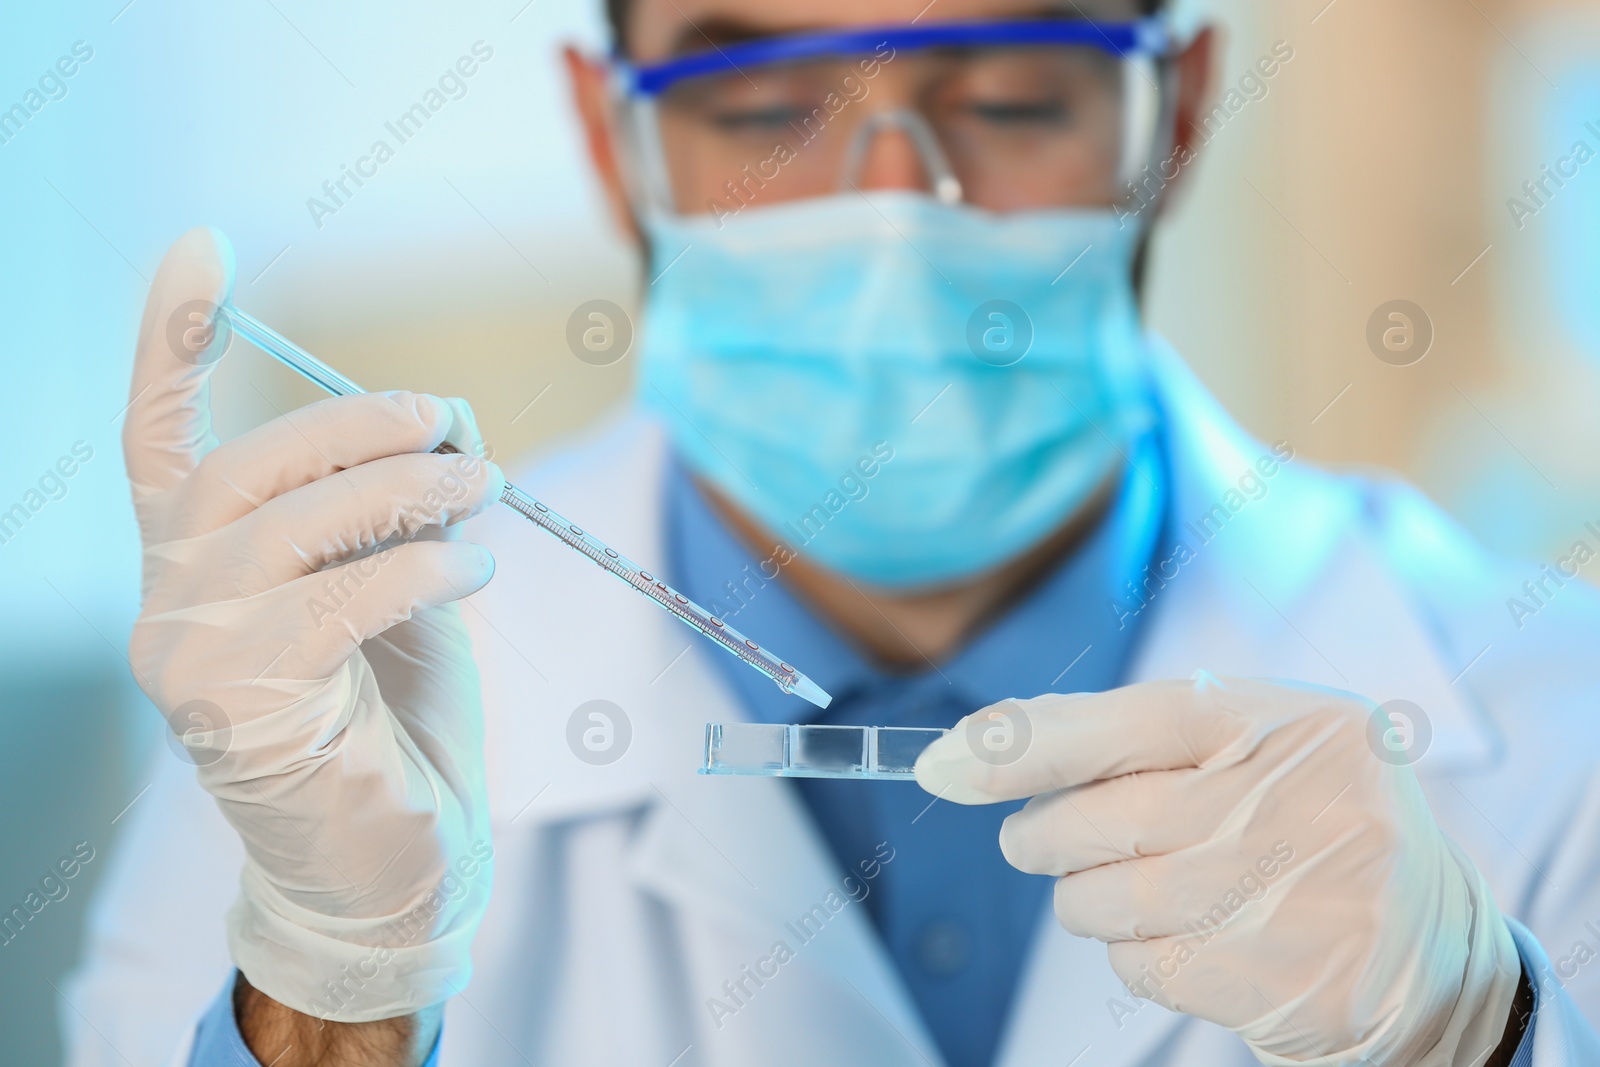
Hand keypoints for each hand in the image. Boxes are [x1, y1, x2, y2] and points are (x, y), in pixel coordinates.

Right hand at [124, 228, 503, 1024]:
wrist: (402, 857)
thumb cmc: (400, 715)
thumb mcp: (410, 585)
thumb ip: (409, 505)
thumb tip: (448, 414)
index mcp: (203, 565)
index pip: (160, 440)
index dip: (173, 340)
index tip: (205, 249)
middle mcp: (174, 605)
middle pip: (239, 468)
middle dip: (353, 423)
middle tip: (447, 421)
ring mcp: (194, 661)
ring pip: (286, 526)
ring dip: (401, 490)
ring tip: (484, 488)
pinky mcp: (244, 711)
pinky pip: (331, 601)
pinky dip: (415, 567)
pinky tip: (472, 570)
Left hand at [915, 674, 1522, 1065]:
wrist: (1432, 957)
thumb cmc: (1309, 826)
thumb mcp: (1251, 750)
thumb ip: (1131, 735)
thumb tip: (976, 746)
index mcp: (1298, 722)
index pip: (1134, 719)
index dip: (1029, 742)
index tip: (946, 763)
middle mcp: (1309, 800)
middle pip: (1107, 817)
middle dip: (1044, 834)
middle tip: (1034, 839)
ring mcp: (1302, 895)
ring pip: (1112, 898)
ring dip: (1084, 899)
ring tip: (1119, 888)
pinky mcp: (1285, 981)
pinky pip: (1144, 965)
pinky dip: (1133, 954)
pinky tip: (1179, 937)